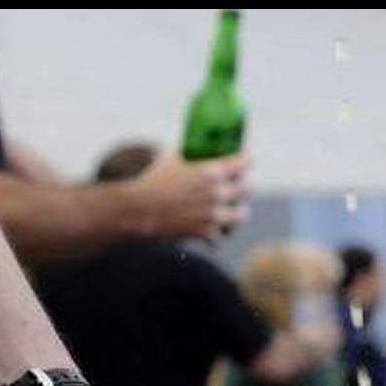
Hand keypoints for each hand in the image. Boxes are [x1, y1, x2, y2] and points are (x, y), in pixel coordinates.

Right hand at [133, 153, 249, 240]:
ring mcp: (214, 215)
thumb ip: (190, 153)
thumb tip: (198, 146)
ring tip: (233, 212)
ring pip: (241, 215)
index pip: (243, 163)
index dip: (246, 160)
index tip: (247, 159)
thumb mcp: (172, 158)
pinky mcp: (205, 233)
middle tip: (238, 186)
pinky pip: (220, 239)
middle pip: (246, 189)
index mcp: (212, 171)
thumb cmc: (152, 179)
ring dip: (237, 213)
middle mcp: (218, 193)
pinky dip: (216, 238)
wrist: (138, 208)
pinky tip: (215, 236)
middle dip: (241, 187)